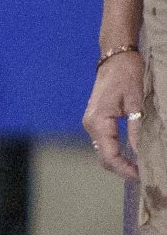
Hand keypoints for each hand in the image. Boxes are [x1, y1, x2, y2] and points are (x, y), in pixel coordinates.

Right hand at [86, 49, 145, 181]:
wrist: (116, 58)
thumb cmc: (127, 75)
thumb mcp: (137, 101)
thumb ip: (137, 127)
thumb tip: (141, 152)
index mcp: (98, 121)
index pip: (109, 155)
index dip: (124, 169)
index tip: (141, 175)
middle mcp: (90, 125)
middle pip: (103, 157)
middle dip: (121, 169)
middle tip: (143, 175)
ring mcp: (91, 123)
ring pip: (103, 152)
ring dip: (119, 162)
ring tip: (139, 167)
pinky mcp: (96, 121)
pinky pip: (104, 143)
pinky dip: (116, 153)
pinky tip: (130, 155)